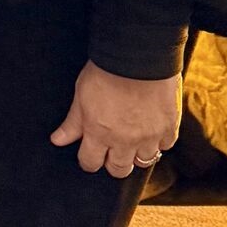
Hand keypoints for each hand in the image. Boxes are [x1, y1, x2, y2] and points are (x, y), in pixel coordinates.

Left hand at [50, 60, 180, 178]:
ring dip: (137, 154)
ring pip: (144, 161)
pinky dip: (159, 141)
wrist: (137, 57)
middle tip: (111, 152)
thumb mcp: (81, 96)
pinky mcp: (169, 127)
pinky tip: (152, 130)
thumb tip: (57, 140)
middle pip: (119, 169)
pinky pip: (165, 145)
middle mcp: (124, 141)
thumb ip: (72, 123)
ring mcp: (149, 136)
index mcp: (98, 133)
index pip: (90, 163)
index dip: (88, 161)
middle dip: (112, 163)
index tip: (89, 156)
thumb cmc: (105, 72)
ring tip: (132, 141)